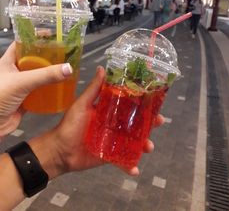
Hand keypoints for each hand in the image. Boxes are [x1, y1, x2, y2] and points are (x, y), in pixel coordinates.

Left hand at [0, 42, 72, 136]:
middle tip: (62, 54)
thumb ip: (45, 75)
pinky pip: (40, 93)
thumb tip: (67, 68)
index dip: (35, 38)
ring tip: (64, 70)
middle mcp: (14, 72)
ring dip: (50, 75)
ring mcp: (20, 86)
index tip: (50, 35)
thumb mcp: (21, 82)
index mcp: (8, 62)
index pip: (22, 44)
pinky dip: (49, 91)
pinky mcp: (25, 100)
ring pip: (38, 76)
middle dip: (48, 57)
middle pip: (34, 60)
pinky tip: (59, 89)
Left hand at [30, 66, 164, 177]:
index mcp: (110, 112)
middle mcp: (115, 125)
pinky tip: (135, 169)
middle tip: (159, 122)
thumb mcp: (82, 104)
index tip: (155, 100)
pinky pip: (123, 161)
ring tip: (148, 147)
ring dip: (144, 145)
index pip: (130, 105)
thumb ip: (94, 89)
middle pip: (137, 124)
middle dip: (150, 124)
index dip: (143, 103)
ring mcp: (114, 142)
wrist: (60, 150)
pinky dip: (130, 166)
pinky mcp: (110, 157)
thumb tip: (102, 68)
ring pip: (134, 142)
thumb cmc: (70, 124)